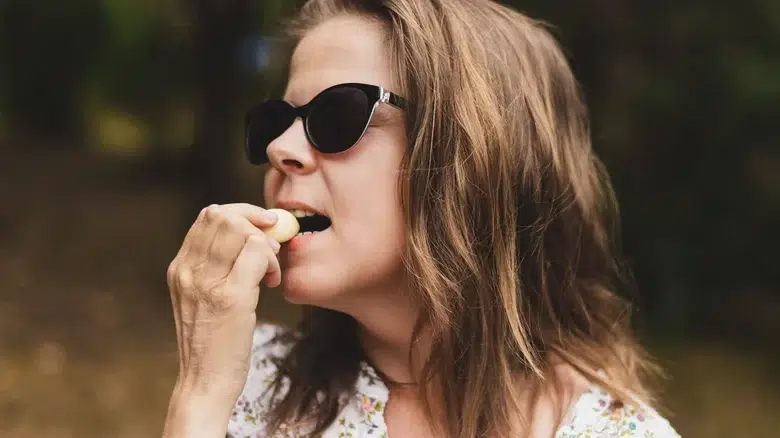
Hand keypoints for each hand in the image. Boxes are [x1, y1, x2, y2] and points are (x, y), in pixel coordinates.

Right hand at [166, 203, 280, 402]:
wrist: (204, 383)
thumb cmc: (212, 344)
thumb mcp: (202, 300)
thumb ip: (214, 269)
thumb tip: (250, 239)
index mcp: (179, 268)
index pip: (208, 216)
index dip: (241, 213)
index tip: (263, 227)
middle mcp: (188, 270)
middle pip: (224, 216)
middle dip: (256, 221)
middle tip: (273, 245)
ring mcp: (207, 282)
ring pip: (241, 230)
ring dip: (266, 244)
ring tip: (270, 270)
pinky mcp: (230, 297)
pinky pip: (257, 254)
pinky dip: (272, 262)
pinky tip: (272, 283)